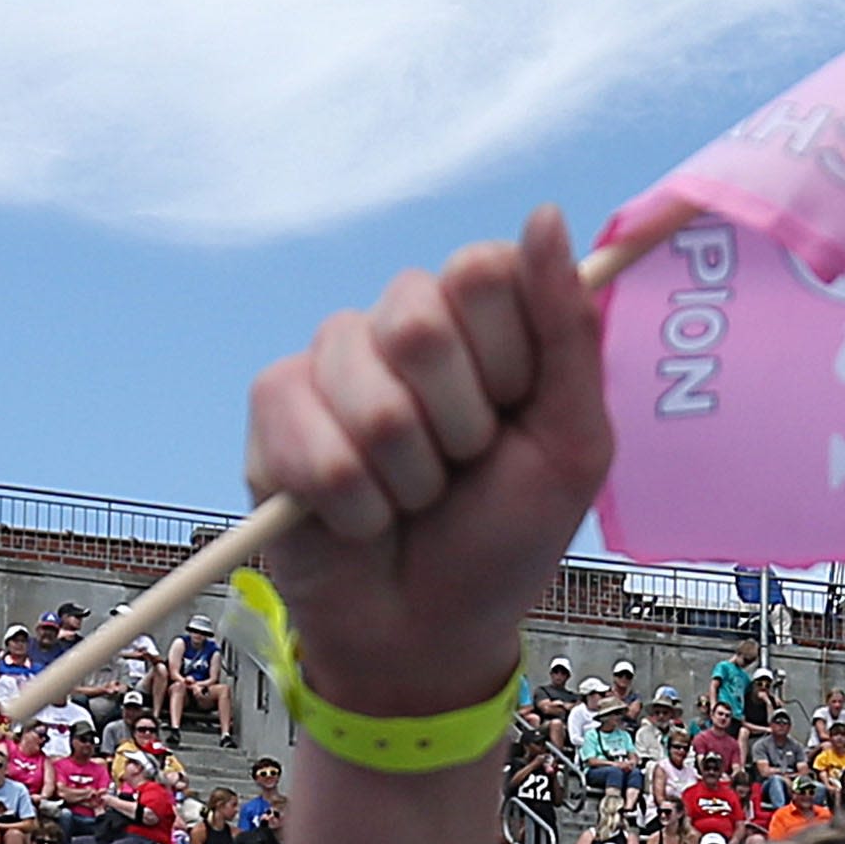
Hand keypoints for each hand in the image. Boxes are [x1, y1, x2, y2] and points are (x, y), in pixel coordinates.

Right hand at [245, 207, 612, 720]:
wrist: (428, 629)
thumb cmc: (504, 538)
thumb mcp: (570, 445)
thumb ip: (568, 332)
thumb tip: (547, 215)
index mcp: (482, 317)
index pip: (485, 271)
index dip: (508, 360)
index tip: (517, 414)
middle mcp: (404, 323)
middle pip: (419, 321)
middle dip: (458, 427)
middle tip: (462, 467)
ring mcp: (335, 360)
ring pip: (369, 396)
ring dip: (407, 479)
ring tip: (411, 499)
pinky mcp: (274, 407)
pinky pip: (313, 446)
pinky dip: (353, 506)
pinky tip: (357, 517)